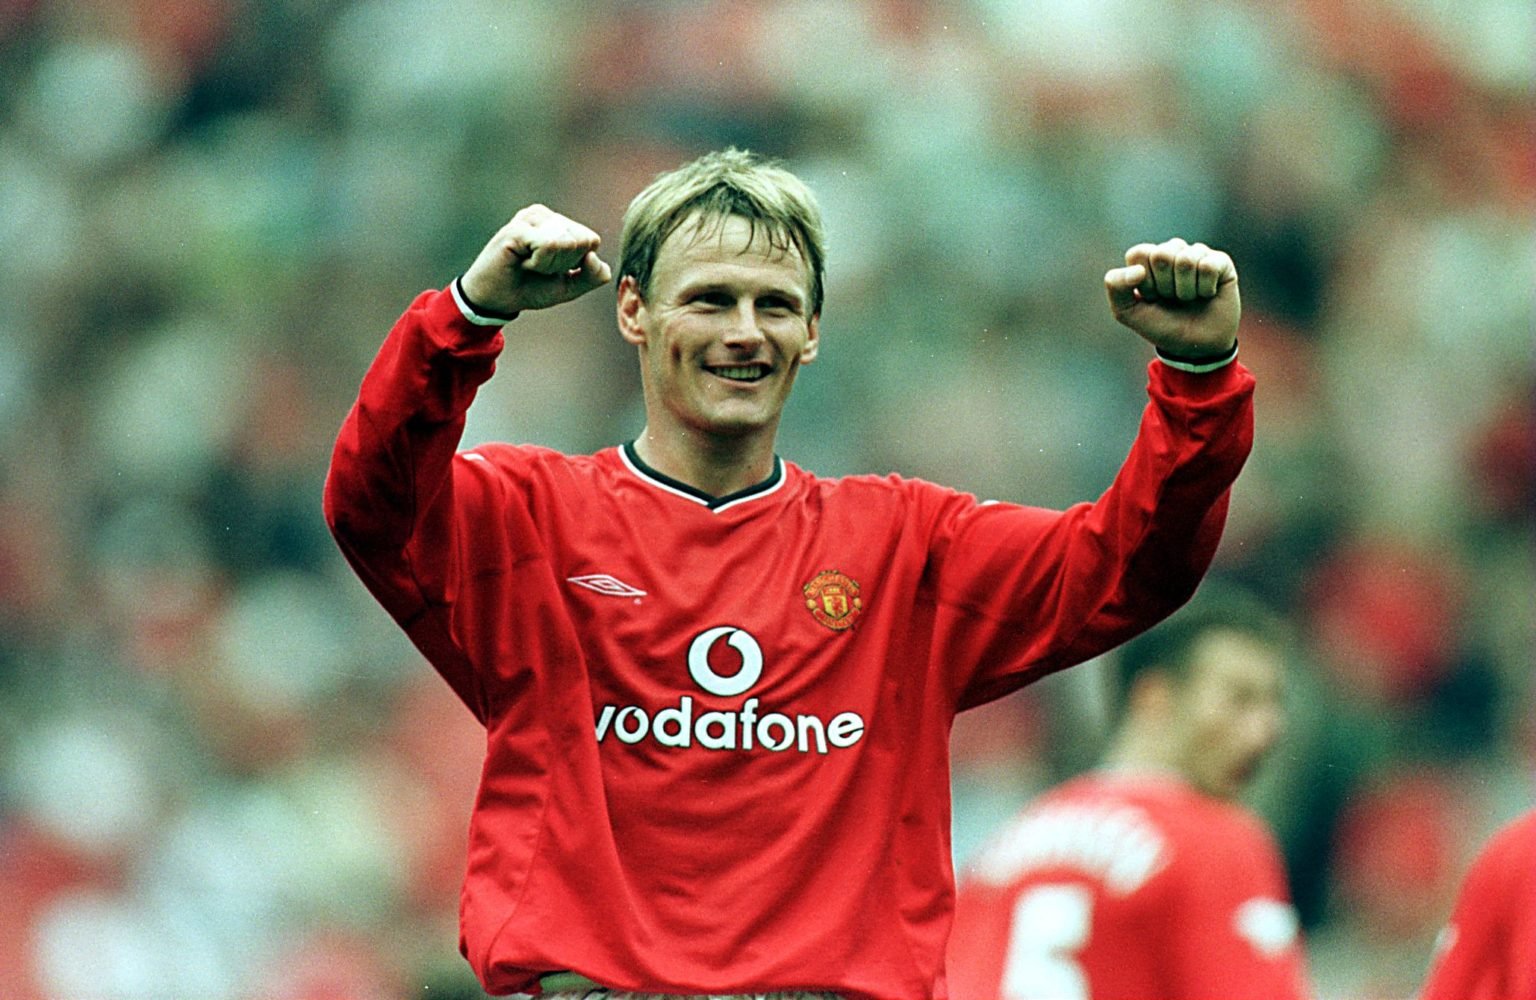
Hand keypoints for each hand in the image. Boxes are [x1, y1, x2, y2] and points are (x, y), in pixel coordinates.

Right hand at [460, 204, 612, 313]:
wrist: (497, 300)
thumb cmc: (530, 288)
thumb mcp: (570, 285)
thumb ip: (593, 275)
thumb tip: (595, 257)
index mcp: (558, 223)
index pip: (591, 241)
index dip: (575, 264)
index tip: (551, 268)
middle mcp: (545, 215)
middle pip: (582, 241)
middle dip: (563, 265)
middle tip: (537, 267)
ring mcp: (529, 218)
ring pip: (567, 242)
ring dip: (549, 264)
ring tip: (528, 263)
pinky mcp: (517, 227)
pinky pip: (548, 245)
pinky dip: (539, 262)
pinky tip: (521, 262)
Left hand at [1104, 239, 1239, 358]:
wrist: (1194, 348)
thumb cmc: (1161, 326)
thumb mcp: (1128, 312)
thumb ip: (1116, 287)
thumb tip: (1137, 271)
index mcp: (1148, 259)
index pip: (1139, 253)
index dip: (1144, 281)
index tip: (1151, 297)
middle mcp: (1172, 252)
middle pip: (1162, 254)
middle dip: (1164, 286)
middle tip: (1171, 299)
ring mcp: (1197, 254)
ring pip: (1186, 260)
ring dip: (1185, 290)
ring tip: (1188, 299)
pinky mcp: (1220, 262)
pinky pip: (1208, 266)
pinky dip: (1205, 288)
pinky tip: (1206, 295)